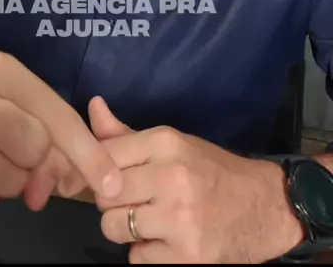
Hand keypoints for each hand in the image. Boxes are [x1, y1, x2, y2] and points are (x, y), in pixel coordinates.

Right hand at [0, 51, 121, 213]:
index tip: (110, 182)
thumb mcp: (20, 96)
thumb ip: (56, 130)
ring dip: (14, 182)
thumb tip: (73, 181)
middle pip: (33, 150)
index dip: (87, 153)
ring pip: (9, 182)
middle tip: (29, 159)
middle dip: (40, 163)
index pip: (54, 116)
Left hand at [87, 97, 303, 263]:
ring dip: (125, 230)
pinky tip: (166, 242)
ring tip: (149, 222)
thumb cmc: (213, 171)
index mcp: (166, 142)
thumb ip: (127, 134)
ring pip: (113, 227)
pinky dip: (146, 253)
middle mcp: (171, 176)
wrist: (266, 206)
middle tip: (135, 202)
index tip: (113, 178)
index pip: (104, 154)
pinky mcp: (187, 255)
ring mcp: (179, 218)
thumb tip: (93, 106)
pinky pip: (136, 258)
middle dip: (112, 202)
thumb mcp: (174, 144)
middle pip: (105, 194)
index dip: (100, 170)